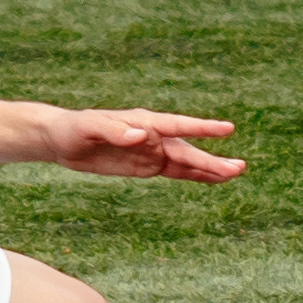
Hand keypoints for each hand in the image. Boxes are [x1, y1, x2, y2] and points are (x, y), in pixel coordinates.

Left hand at [51, 109, 243, 182]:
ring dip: (209, 168)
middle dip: (212, 159)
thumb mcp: (89, 127)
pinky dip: (195, 176)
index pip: (177, 125)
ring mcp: (152, 151)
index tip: (227, 129)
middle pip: (187, 149)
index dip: (202, 128)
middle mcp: (153, 136)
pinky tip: (214, 180)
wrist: (62, 139)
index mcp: (143, 122)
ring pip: (186, 162)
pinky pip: (175, 172)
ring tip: (236, 173)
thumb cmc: (74, 128)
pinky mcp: (146, 165)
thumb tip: (141, 135)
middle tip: (239, 168)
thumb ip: (115, 130)